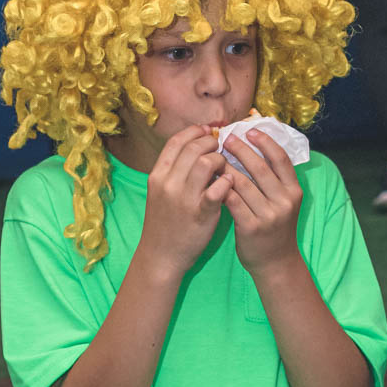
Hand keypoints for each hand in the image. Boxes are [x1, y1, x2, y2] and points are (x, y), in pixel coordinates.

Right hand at [140, 124, 230, 275]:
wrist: (161, 255)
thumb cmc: (165, 222)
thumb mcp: (160, 192)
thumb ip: (174, 171)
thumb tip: (195, 147)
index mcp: (157, 176)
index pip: (176, 142)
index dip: (194, 132)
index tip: (207, 130)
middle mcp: (168, 184)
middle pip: (193, 148)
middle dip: (211, 143)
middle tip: (220, 147)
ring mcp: (184, 199)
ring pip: (206, 163)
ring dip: (220, 160)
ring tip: (224, 167)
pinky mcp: (201, 214)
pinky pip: (217, 189)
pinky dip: (226, 181)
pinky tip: (228, 183)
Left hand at [221, 129, 302, 274]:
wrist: (275, 263)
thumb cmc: (275, 227)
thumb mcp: (283, 202)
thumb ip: (274, 180)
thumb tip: (256, 148)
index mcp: (294, 191)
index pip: (281, 159)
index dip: (265, 142)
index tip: (250, 130)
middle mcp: (284, 201)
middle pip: (259, 167)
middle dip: (240, 149)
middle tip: (225, 138)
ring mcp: (268, 215)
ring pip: (242, 183)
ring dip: (225, 167)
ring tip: (213, 157)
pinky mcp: (251, 227)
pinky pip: (232, 200)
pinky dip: (220, 188)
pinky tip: (211, 180)